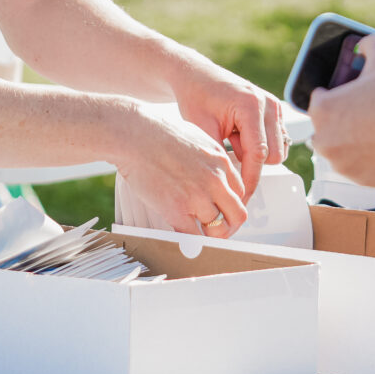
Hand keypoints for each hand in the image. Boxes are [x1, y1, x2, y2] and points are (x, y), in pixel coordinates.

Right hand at [109, 104, 251, 237]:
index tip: (222, 211)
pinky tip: (186, 239)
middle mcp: (215, 180)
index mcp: (220, 161)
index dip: (231, 205)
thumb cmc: (156, 131)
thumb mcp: (195, 137)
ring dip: (209, 235)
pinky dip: (192, 242)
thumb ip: (207, 157)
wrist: (134, 134)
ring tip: (199, 234)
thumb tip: (206, 171)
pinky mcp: (177, 209)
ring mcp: (198, 196)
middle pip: (237, 215)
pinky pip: (194, 237)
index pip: (240, 192)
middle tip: (217, 230)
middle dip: (228, 225)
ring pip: (218, 229)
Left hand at [164, 55, 287, 197]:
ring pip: (278, 150)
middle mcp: (268, 104)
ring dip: (256, 153)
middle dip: (251, 163)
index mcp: (251, 105)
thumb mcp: (202, 131)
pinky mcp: (275, 109)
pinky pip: (277, 140)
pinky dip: (259, 145)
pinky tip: (239, 135)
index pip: (258, 154)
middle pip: (273, 155)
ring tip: (231, 140)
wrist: (195, 76)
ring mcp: (275, 105)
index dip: (249, 180)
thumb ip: (220, 158)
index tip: (241, 197)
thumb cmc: (195, 98)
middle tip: (226, 152)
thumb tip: (230, 188)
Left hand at [307, 37, 374, 187]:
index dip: (337, 94)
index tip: (353, 96)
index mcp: (322, 109)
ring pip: (342, 149)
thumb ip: (370, 46)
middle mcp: (324, 139)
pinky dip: (368, 159)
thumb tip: (365, 43)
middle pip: (328, 126)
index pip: (320, 98)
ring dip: (353, 141)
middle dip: (343, 120)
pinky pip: (359, 167)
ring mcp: (342, 163)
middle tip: (368, 113)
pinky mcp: (361, 180)